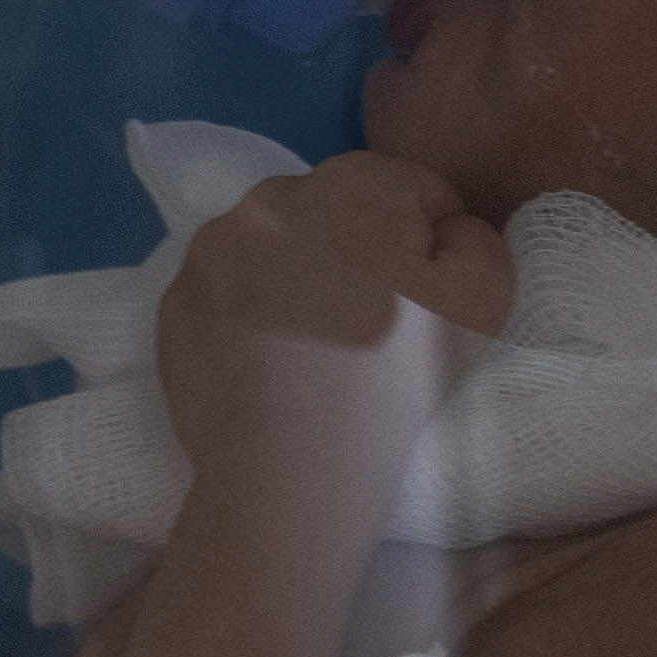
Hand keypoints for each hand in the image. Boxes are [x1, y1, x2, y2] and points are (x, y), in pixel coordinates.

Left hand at [168, 151, 514, 371]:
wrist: (287, 472)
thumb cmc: (390, 381)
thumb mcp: (482, 302)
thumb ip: (476, 240)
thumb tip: (445, 229)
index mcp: (350, 185)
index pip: (413, 190)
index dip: (436, 243)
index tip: (435, 298)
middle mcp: (269, 199)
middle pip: (335, 211)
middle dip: (360, 251)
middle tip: (375, 323)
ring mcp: (209, 252)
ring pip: (272, 246)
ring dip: (297, 275)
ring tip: (317, 344)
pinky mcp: (173, 304)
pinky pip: (227, 293)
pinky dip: (249, 314)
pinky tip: (271, 364)